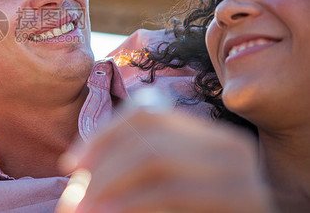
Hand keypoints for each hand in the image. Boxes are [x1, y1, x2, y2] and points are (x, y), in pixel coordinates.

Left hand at [56, 103, 274, 212]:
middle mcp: (229, 145)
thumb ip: (129, 172)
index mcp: (207, 135)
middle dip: (101, 163)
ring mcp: (242, 170)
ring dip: (110, 183)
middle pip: (148, 134)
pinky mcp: (247, 199)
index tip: (71, 163)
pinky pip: (174, 191)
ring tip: (85, 208)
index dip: (102, 135)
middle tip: (74, 196)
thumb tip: (74, 164)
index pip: (145, 114)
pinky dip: (134, 203)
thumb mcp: (160, 190)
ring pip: (156, 158)